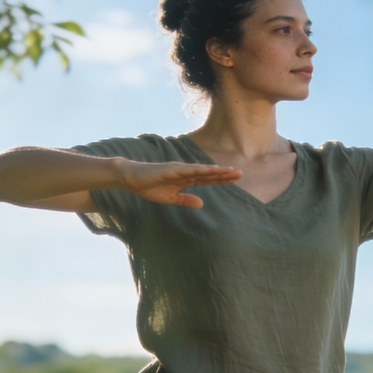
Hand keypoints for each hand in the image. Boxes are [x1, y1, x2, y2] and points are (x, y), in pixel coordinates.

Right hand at [115, 159, 241, 207]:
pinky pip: (188, 170)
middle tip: (241, 174)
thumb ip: (185, 200)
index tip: (235, 179)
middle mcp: (185, 172)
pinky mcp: (171, 169)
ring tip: (230, 171)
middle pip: (208, 174)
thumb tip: (202, 203)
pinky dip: (200, 170)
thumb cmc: (149, 187)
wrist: (131, 179)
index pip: (207, 179)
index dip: (221, 179)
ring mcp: (179, 169)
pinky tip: (210, 170)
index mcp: (185, 179)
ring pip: (201, 170)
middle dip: (224, 174)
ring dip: (216, 171)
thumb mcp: (170, 198)